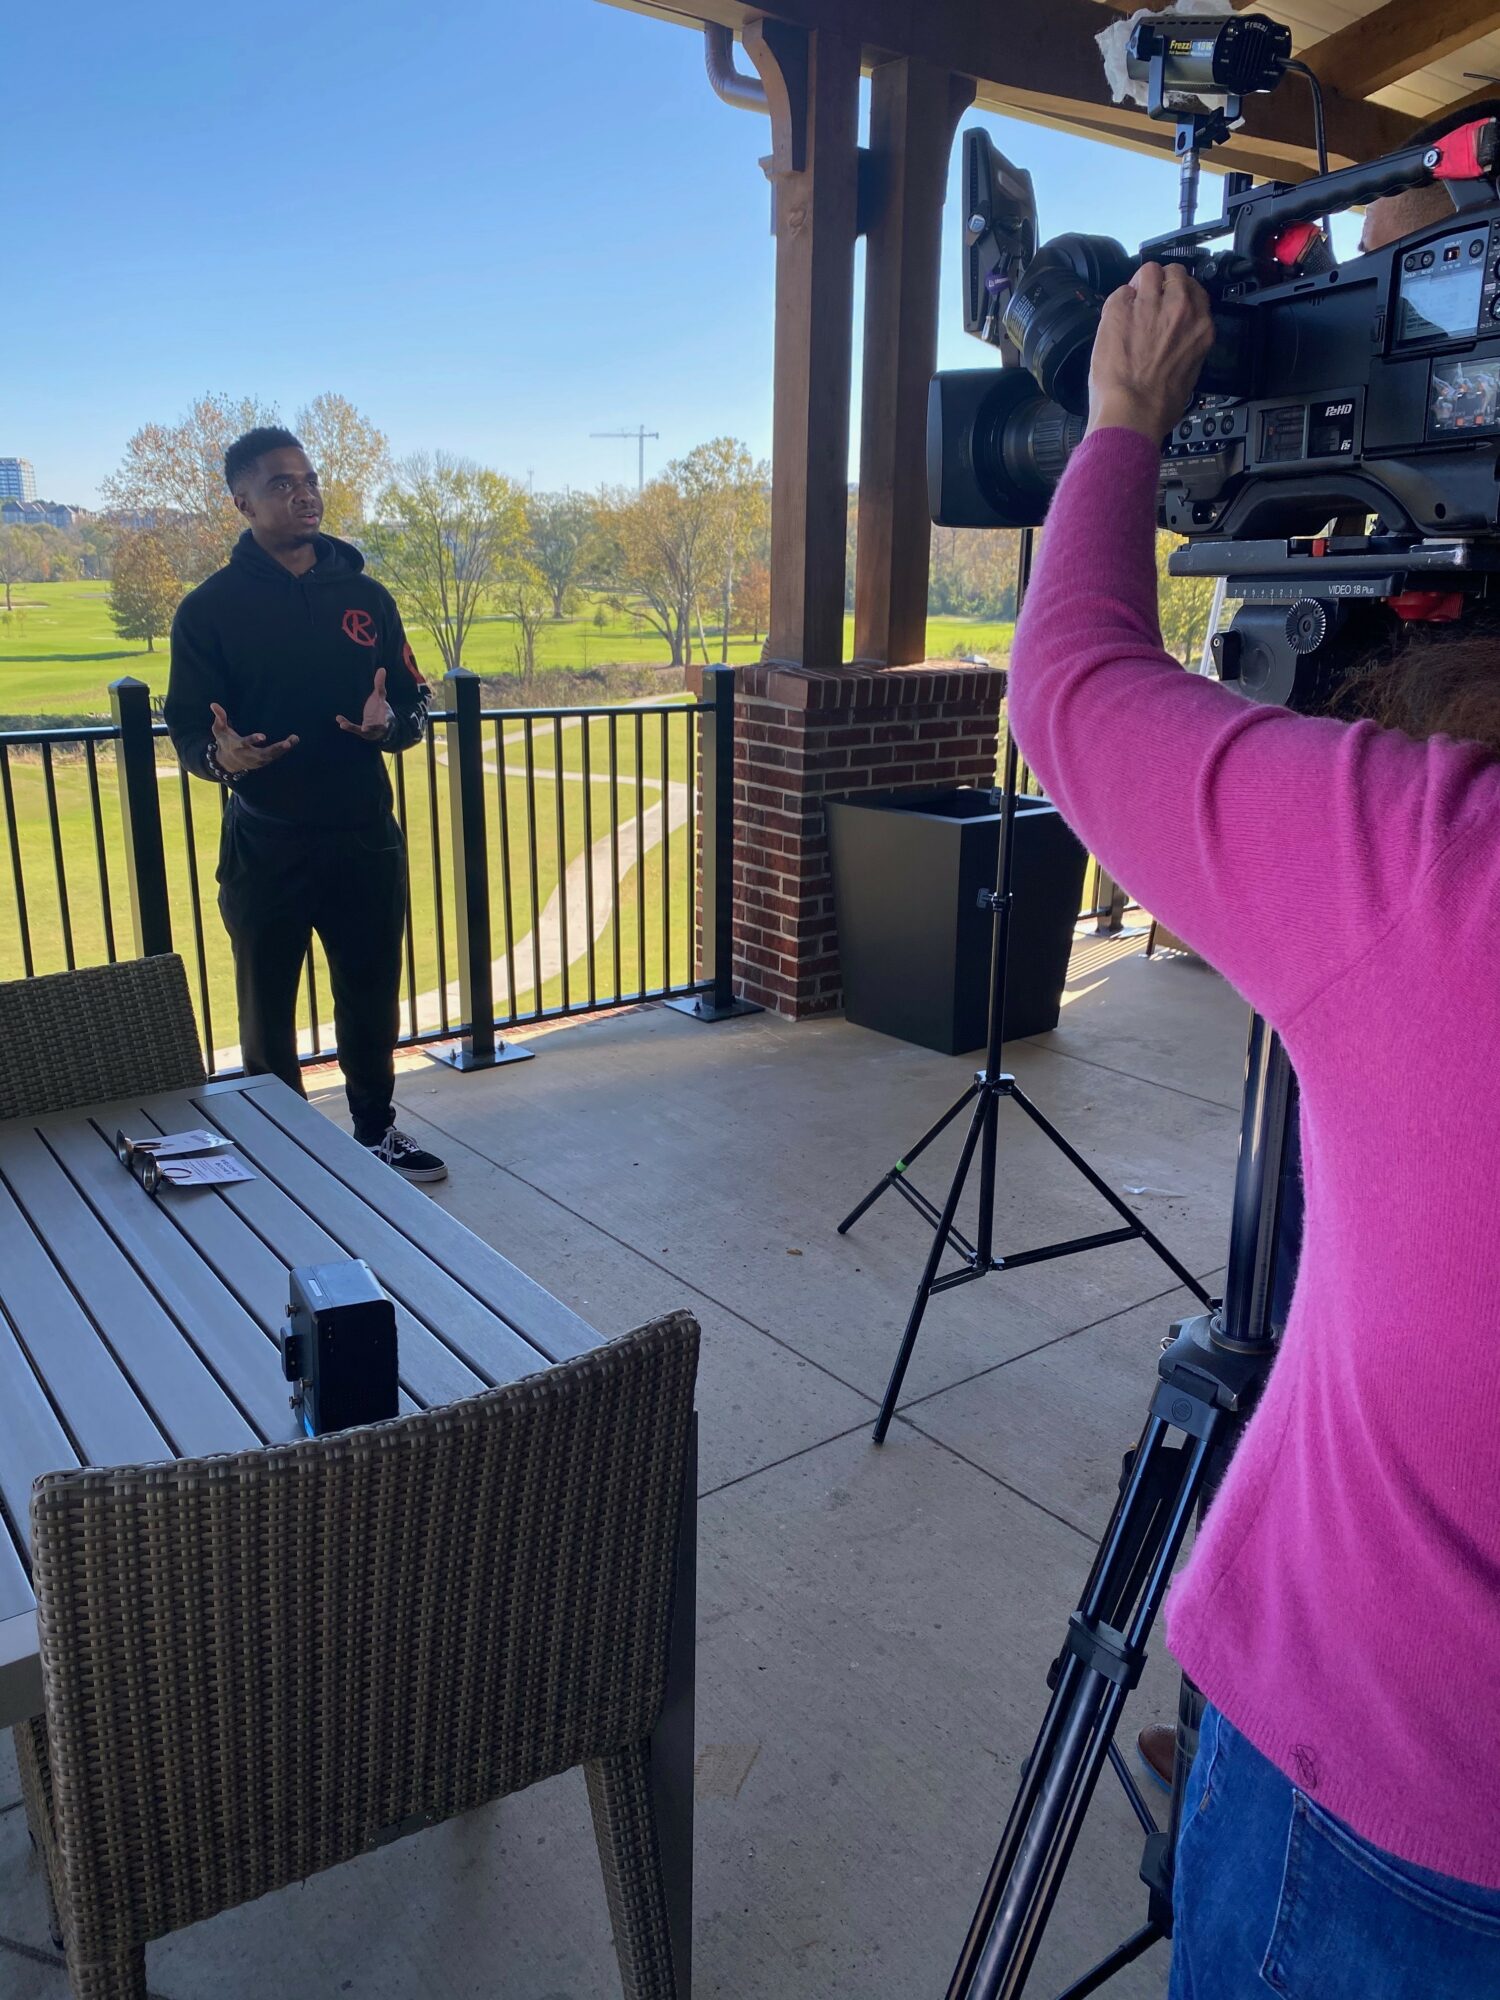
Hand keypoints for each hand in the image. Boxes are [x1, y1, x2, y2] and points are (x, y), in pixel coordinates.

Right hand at [209, 702, 297, 773]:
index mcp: (238, 746)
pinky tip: (293, 740)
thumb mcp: (219, 730)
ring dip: (283, 749)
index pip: (246, 743)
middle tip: (287, 743)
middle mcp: (249, 755)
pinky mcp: (263, 762)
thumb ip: (219, 718)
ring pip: (272, 756)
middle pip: (264, 754)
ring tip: (294, 738)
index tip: (263, 736)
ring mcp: (257, 760)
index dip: (254, 740)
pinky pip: (275, 756)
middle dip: (276, 749)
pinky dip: (284, 750)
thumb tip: (213, 704)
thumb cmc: (224, 742)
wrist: (227, 762)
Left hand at [335, 668, 392, 742]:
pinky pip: (354, 728)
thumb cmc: (381, 709)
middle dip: (372, 728)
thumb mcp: (381, 696)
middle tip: (365, 728)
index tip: (384, 716)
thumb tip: (382, 668)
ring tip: (343, 725)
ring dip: (352, 727)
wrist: (381, 725)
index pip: (388, 718)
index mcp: (386, 717)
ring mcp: (371, 730)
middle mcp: (380, 726)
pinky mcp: (362, 732)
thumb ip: (380, 684)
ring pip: (362, 731)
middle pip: (377, 728)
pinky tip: (338, 719)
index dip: (387, 719)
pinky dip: (347, 725)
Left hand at [1087, 262, 1214, 443]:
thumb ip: (1187, 343)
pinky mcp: (1120, 308)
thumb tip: (1178, 335)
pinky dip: (1118, 303)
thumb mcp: (1190, 372)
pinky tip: (1116, 323)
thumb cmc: (1159, 405)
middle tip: (1149, 304)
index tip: (1171, 302)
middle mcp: (1179, 309)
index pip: (1196, 290)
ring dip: (1140, 286)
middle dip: (1162, 284)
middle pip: (1174, 273)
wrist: (1131, 413)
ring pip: (1148, 271)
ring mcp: (1149, 305)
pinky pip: (1121, 290)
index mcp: (1201, 327)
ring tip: (1132, 308)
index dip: (1180, 294)